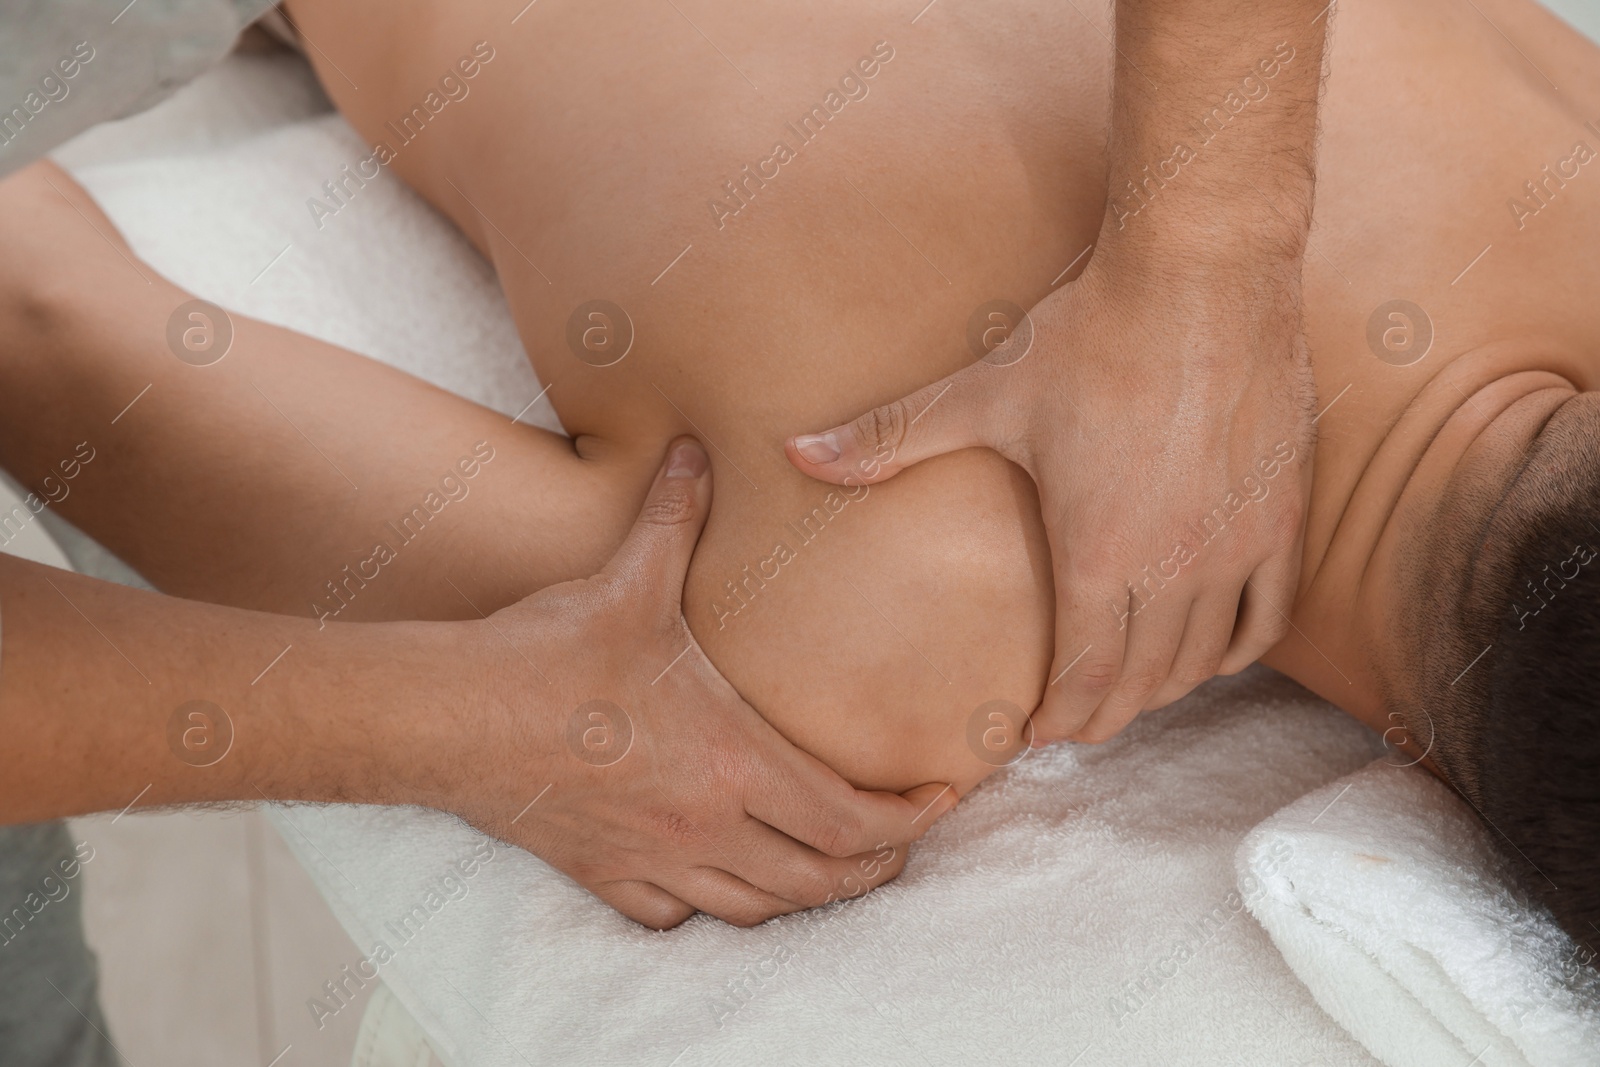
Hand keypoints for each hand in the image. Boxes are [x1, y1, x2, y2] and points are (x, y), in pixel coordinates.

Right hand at [453, 438, 955, 927]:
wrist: (451, 718)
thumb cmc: (549, 655)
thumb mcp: (631, 580)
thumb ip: (678, 517)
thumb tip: (697, 447)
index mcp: (733, 760)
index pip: (852, 820)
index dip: (909, 820)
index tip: (939, 802)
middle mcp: (706, 823)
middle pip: (822, 880)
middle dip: (876, 868)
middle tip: (902, 842)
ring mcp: (654, 859)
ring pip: (757, 908)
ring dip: (808, 895)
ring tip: (832, 868)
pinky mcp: (602, 875)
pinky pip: (675, 917)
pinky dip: (711, 907)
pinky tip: (718, 882)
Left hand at [785, 254, 1314, 743]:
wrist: (1203, 270)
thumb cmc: (1091, 334)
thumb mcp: (984, 392)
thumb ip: (889, 437)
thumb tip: (794, 451)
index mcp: (1099, 554)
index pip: (1083, 678)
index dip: (1059, 718)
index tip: (1036, 733)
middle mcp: (1175, 565)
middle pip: (1142, 683)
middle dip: (1102, 715)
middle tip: (1076, 725)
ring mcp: (1238, 544)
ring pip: (1202, 658)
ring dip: (1163, 689)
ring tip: (1130, 694)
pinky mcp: (1283, 513)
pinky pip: (1268, 615)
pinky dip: (1237, 649)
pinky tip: (1211, 655)